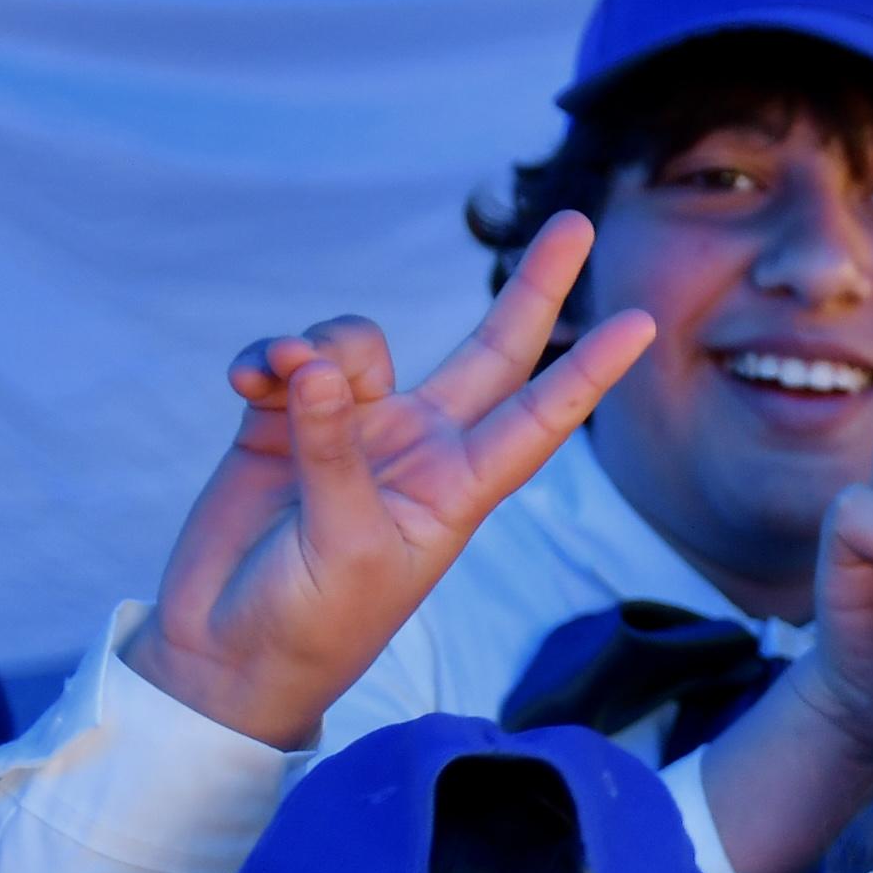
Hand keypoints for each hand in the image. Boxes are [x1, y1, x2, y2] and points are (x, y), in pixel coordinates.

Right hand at [132, 214, 653, 748]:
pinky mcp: (282, 422)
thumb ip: (336, 453)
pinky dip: (266, 356)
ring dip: (323, 343)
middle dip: (532, 289)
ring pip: (361, 343)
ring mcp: (352, 430)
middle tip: (577, 221)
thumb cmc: (312, 622)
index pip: (539, 418)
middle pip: (488, 350)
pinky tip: (246, 380)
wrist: (227, 651)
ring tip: (280, 377)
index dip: (589, 370)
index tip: (645, 323)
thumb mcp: (345, 547)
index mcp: (458, 489)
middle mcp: (418, 448)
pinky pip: (287, 359)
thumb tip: (320, 365)